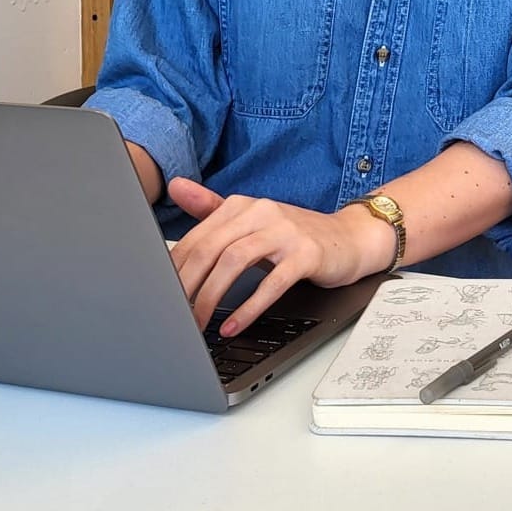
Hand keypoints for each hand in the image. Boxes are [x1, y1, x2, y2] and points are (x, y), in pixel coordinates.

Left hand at [167, 177, 393, 335]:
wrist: (350, 238)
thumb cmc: (295, 235)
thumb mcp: (252, 221)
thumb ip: (211, 208)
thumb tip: (174, 185)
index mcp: (242, 205)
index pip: (198, 236)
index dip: (176, 268)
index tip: (162, 294)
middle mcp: (260, 211)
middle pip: (211, 247)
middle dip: (187, 285)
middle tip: (174, 314)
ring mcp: (284, 231)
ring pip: (235, 261)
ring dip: (211, 296)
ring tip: (198, 323)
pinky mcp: (306, 253)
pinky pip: (271, 282)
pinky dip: (248, 306)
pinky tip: (233, 325)